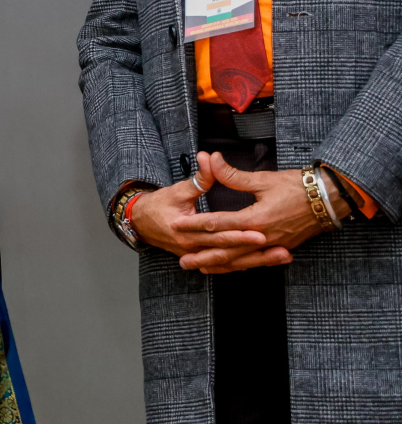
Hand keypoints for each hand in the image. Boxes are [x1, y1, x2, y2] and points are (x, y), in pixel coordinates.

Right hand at [131, 159, 269, 267]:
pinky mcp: (201, 258)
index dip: (239, 234)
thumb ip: (198, 178)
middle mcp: (191, 248)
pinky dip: (246, 264)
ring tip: (283, 257)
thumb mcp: (177, 189)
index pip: (217, 234)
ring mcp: (196, 256)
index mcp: (184, 230)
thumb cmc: (157, 205)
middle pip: (229, 252)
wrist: (139, 222)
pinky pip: (226, 266)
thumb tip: (209, 158)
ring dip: (258, 261)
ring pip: (231, 263)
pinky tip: (266, 262)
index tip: (262, 232)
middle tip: (281, 249)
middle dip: (256, 252)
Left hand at [169, 153, 340, 272]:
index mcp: (256, 219)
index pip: (218, 224)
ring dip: (219, 266)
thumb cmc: (297, 186)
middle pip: (227, 250)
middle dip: (203, 256)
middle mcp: (263, 237)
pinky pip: (256, 261)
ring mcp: (274, 245)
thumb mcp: (263, 179)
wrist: (331, 198)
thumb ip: (232, 174)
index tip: (176, 226)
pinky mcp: (282, 248)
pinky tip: (229, 268)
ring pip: (241, 260)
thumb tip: (210, 158)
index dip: (195, 225)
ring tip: (199, 269)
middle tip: (182, 261)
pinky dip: (240, 265)